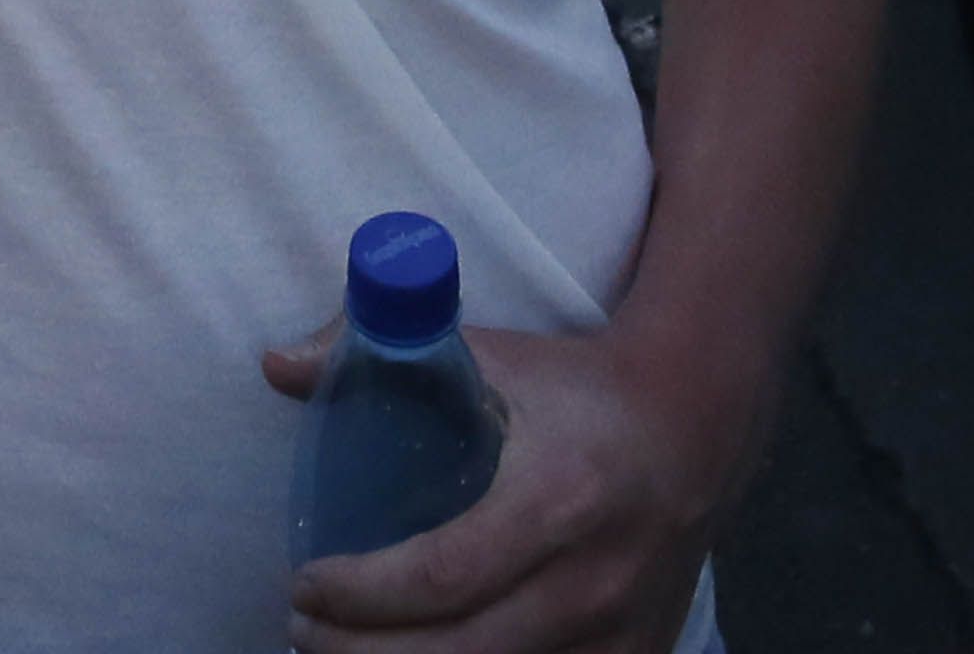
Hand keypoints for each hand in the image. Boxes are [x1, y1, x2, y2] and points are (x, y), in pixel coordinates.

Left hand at [264, 320, 724, 652]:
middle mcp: (592, 580)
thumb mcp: (488, 354)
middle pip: (461, 653)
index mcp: (557, 500)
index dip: (362, 595)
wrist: (697, 424)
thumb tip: (276, 366)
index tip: (304, 583)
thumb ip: (379, 350)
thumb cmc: (577, 388)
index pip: (442, 575)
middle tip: (301, 631)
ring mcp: (620, 633)